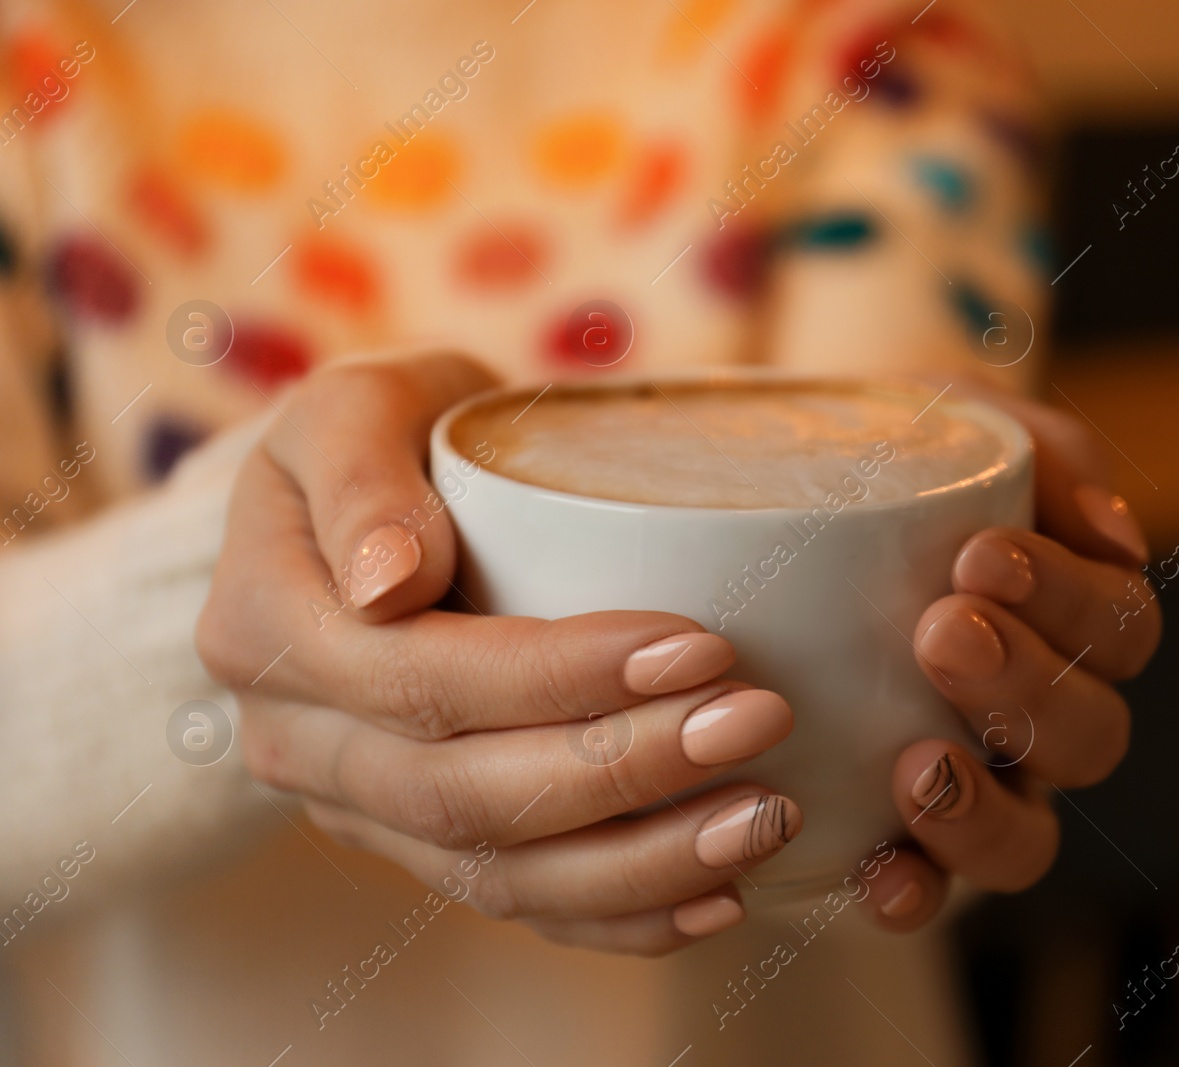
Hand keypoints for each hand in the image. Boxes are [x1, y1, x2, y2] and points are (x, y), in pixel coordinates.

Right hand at [197, 355, 803, 955]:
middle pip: (465, 793)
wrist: (373, 508)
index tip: (697, 644)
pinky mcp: (418, 845)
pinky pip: (514, 906)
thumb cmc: (387, 434)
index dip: (563, 676)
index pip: (423, 677)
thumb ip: (360, 473)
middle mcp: (298, 739)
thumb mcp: (355, 406)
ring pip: (494, 873)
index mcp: (266, 627)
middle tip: (756, 721)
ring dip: (641, 862)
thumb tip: (388, 584)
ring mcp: (356, 807)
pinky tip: (717, 899)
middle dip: (625, 770)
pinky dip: (618, 917)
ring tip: (762, 819)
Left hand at [854, 380, 1161, 927]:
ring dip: (984, 807)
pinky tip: (876, 874)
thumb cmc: (884, 458)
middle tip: (941, 631)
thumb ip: (1044, 453)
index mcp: (1072, 620)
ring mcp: (983, 788)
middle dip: (1025, 688)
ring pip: (1032, 835)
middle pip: (1092, 734)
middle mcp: (1042, 716)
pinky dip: (915, 891)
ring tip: (917, 763)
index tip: (982, 557)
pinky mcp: (904, 844)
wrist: (769, 497)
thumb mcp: (955, 421)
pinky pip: (932, 894)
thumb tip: (1113, 532)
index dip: (1071, 604)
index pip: (1118, 630)